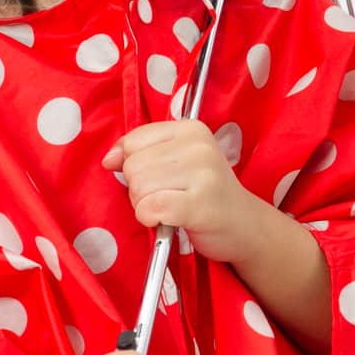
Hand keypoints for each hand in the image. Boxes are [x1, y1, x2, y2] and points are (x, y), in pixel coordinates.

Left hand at [101, 119, 261, 263]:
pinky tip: (169, 220)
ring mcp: (202, 173)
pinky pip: (150, 208)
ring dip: (145, 205)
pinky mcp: (200, 204)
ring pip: (138, 188)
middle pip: (133, 166)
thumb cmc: (205, 193)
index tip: (157, 178)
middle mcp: (198, 145)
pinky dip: (151, 219)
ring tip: (170, 208)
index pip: (133, 141)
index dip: (134, 165)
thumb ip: (140, 153)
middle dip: (139, 189)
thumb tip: (109, 158)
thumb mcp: (176, 162)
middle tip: (167, 197)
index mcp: (190, 128)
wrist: (245, 226)